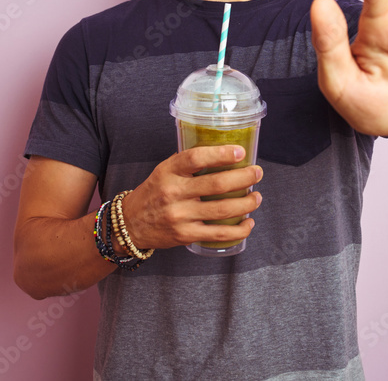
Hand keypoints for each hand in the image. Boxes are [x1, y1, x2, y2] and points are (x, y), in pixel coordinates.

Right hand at [121, 145, 262, 249]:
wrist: (130, 224)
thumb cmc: (153, 193)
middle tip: (257, 173)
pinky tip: (248, 222)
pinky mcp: (186, 235)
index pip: (195, 158)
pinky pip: (218, 234)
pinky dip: (239, 230)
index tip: (240, 151)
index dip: (220, 154)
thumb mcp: (164, 171)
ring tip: (256, 197)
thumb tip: (224, 154)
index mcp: (168, 172)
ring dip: (246, 203)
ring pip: (222, 209)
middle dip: (243, 178)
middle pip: (216, 184)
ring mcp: (180, 216)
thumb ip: (188, 164)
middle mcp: (174, 193)